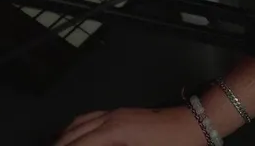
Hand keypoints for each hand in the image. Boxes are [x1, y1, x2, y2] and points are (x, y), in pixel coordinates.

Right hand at [53, 105, 204, 145]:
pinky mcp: (122, 113)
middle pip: (72, 134)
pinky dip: (76, 128)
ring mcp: (116, 113)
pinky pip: (90, 117)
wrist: (195, 123)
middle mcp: (110, 118)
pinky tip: (74, 137)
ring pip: (79, 123)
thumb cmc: (173, 145)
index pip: (77, 145)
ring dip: (64, 137)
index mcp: (113, 132)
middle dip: (59, 145)